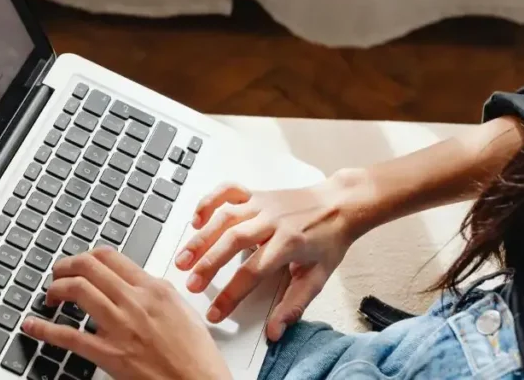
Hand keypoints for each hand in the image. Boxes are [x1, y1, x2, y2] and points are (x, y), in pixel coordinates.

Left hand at [22, 249, 231, 379]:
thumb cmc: (197, 356)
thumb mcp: (183, 311)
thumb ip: (156, 293)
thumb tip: (136, 284)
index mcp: (154, 288)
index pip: (110, 257)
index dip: (87, 256)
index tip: (80, 263)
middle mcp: (135, 301)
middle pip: (88, 267)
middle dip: (66, 266)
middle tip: (58, 273)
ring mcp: (120, 326)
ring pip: (77, 290)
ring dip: (56, 288)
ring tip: (50, 295)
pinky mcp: (109, 354)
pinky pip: (69, 336)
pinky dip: (45, 329)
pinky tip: (32, 325)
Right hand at [175, 171, 368, 340]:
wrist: (340, 204)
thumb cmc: (328, 240)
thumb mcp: (318, 277)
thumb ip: (294, 305)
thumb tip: (275, 331)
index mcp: (289, 243)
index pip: (253, 272)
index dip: (231, 294)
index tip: (215, 312)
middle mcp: (271, 221)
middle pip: (232, 241)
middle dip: (208, 264)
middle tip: (191, 284)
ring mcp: (261, 204)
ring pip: (224, 217)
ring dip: (200, 238)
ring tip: (183, 258)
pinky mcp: (255, 194)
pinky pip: (227, 191)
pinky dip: (209, 202)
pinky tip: (196, 219)